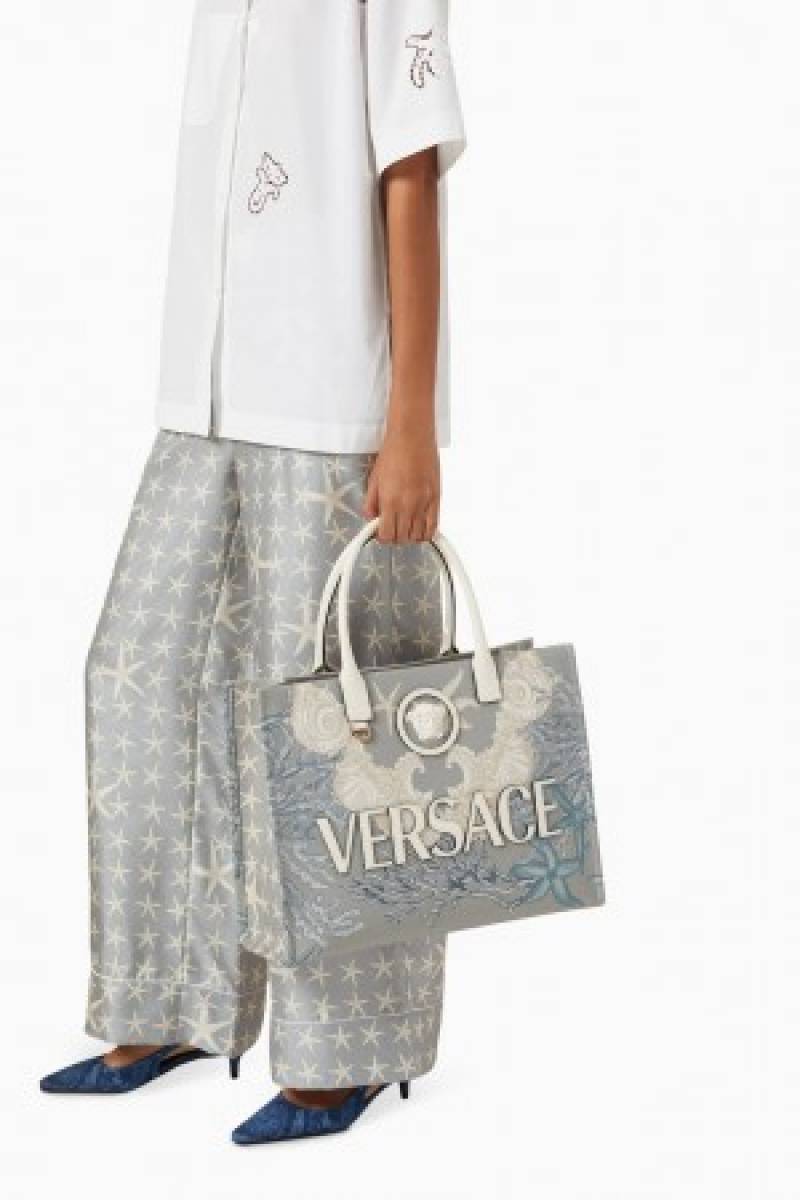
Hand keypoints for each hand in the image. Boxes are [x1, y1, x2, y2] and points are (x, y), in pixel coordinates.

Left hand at [363, 428, 439, 543]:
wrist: (412, 437)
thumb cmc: (392, 454)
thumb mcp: (374, 478)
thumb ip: (371, 502)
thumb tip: (370, 518)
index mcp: (390, 502)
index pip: (387, 535)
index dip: (382, 537)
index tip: (380, 531)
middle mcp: (408, 506)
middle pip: (402, 538)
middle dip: (395, 537)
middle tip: (392, 528)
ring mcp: (424, 504)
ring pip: (418, 536)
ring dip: (410, 536)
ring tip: (405, 526)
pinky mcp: (436, 499)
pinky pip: (433, 526)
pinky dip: (426, 532)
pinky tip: (420, 527)